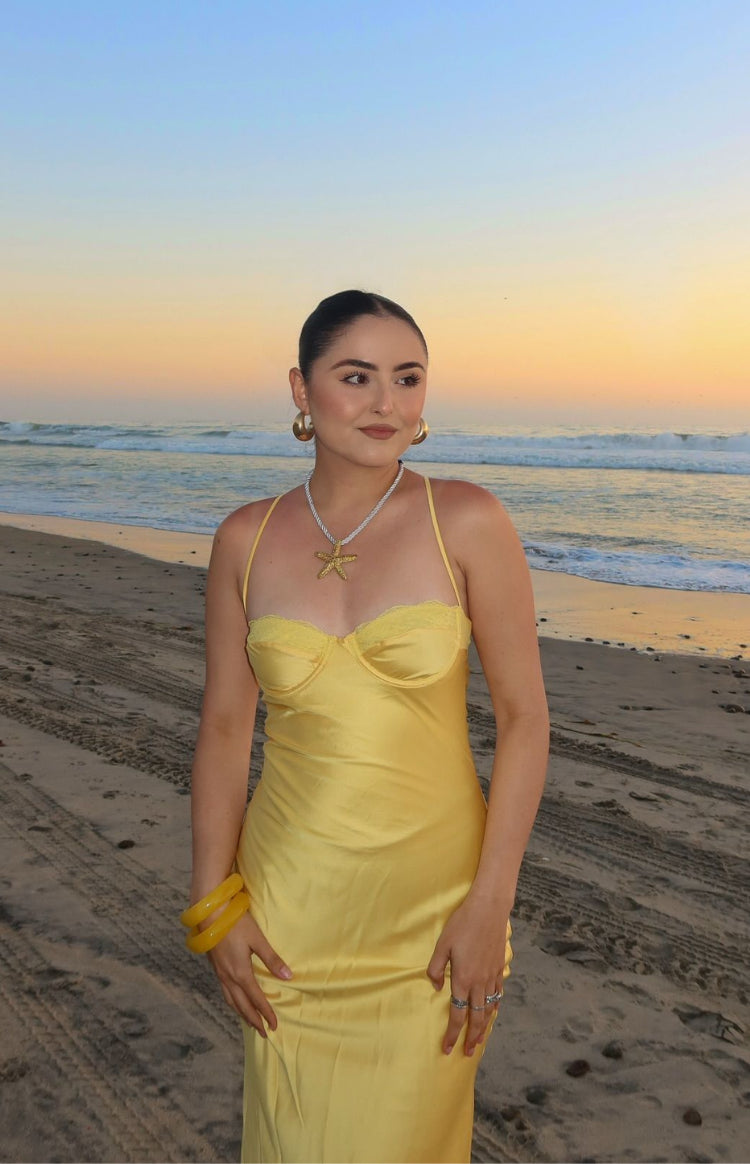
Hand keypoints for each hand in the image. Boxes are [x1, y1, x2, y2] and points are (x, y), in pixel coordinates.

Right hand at [206, 908, 292, 1037]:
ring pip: (231, 1000)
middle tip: (264, 1033)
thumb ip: (272, 959)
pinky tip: (236, 1000)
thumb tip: (288, 977)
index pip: (256, 999)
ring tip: (250, 1023)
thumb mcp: (257, 939)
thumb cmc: (235, 923)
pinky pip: (225, 992)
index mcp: (240, 973)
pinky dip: (233, 1002)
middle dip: (254, 1020)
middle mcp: (228, 977)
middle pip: (242, 1005)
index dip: (266, 1013)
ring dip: (242, 1014)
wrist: (209, 913)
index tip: (275, 1025)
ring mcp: (220, 973)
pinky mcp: (215, 967)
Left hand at [426, 892, 509, 1055]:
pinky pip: (498, 994)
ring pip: (489, 1009)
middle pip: (476, 1018)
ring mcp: (492, 976)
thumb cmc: (462, 924)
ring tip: (480, 1040)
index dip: (452, 1034)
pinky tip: (492, 1011)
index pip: (457, 1015)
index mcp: (463, 979)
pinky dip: (495, 1007)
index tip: (447, 1048)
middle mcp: (480, 983)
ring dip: (484, 1027)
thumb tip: (436, 987)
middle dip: (471, 1038)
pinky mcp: (500, 968)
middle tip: (467, 1053)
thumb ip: (436, 968)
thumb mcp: (442, 944)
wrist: (489, 909)